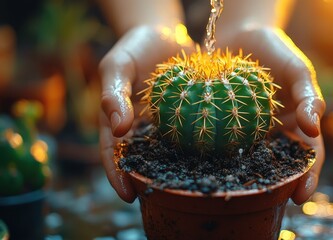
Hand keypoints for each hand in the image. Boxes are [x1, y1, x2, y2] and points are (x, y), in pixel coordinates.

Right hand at [99, 25, 193, 201]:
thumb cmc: (135, 47)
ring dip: (178, 170)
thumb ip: (113, 93)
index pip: (113, 154)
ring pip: (169, 153)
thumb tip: (118, 127)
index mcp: (118, 122)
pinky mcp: (188, 116)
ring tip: (191, 187)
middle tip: (163, 199)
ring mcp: (165, 125)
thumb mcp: (118, 64)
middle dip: (149, 181)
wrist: (165, 35)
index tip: (127, 195)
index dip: (117, 175)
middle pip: (142, 161)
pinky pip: (192, 133)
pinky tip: (213, 156)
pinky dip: (199, 146)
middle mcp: (142, 129)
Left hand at [216, 26, 325, 204]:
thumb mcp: (299, 70)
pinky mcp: (225, 123)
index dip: (308, 178)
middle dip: (278, 186)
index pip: (307, 157)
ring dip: (248, 176)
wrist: (243, 35)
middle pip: (280, 166)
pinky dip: (221, 154)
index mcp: (297, 125)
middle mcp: (274, 133)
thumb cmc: (277, 51)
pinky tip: (213, 166)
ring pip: (251, 159)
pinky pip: (224, 142)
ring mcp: (250, 131)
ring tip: (241, 194)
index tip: (301, 195)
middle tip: (271, 202)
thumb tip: (315, 129)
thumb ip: (309, 97)